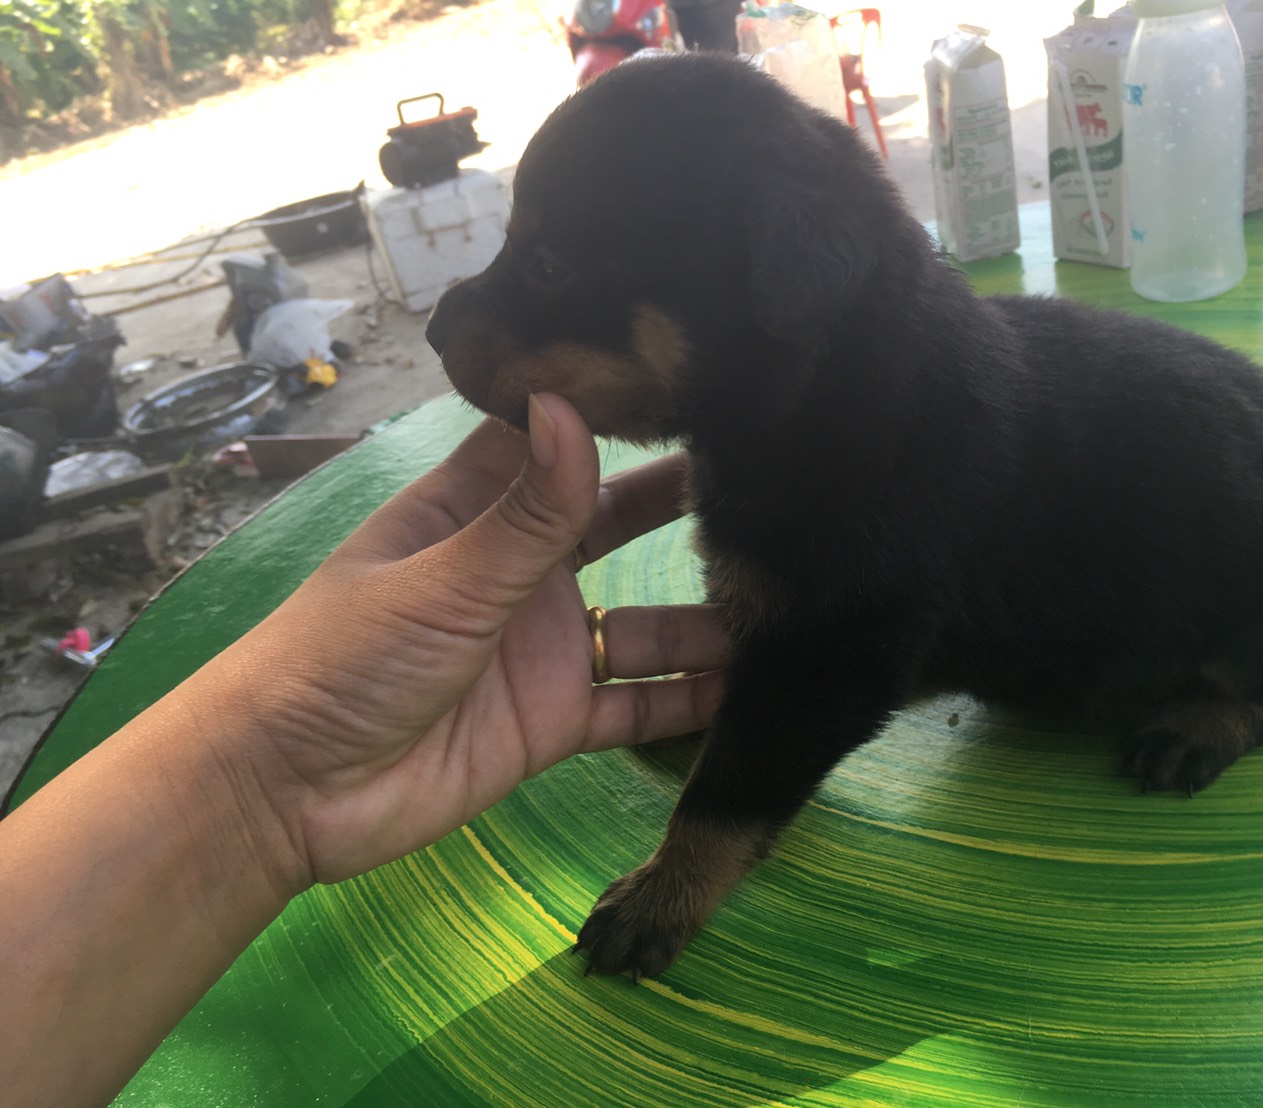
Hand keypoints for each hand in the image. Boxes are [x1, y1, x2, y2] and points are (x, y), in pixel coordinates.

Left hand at [206, 393, 725, 889]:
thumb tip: (575, 405)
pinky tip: (751, 690)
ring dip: (703, 619)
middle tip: (771, 488)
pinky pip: (635, 705)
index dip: (618, 416)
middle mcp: (519, 573)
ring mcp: (541, 649)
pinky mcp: (553, 722)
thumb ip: (525, 512)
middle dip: (681, 512)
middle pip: (614, 528)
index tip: (698, 383)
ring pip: (641, 625)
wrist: (290, 795)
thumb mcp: (445, 579)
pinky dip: (686, 701)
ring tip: (787, 602)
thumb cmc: (345, 660)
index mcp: (474, 514)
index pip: (553, 444)